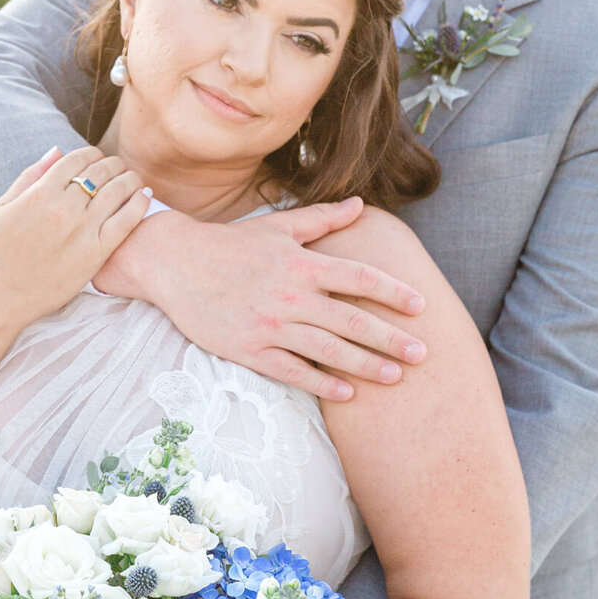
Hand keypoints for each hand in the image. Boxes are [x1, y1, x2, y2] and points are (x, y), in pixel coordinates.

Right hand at [0, 146, 148, 329]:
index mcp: (40, 193)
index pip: (77, 160)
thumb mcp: (5, 206)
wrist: (3, 294)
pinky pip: (126, 221)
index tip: (97, 158)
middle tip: (119, 167)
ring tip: (133, 179)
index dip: (91, 154)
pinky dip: (139, 204)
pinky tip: (144, 196)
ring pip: (117, 191)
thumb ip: (31, 175)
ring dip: (129, 179)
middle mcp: (64, 208)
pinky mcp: (96, 252)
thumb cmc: (0, 249)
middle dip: (113, 164)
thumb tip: (57, 150)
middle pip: (100, 172)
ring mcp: (82, 230)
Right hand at [95, 197, 425, 402]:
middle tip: (422, 354)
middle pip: (351, 319)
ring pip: (327, 349)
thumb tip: (360, 204)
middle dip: (390, 339)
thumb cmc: (230, 244)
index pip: (358, 277)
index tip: (420, 306)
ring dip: (364, 365)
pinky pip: (291, 370)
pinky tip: (346, 394)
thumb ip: (322, 219)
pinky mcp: (249, 349)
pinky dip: (320, 383)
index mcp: (301, 263)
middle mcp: (290, 295)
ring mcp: (270, 325)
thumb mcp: (277, 226)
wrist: (175, 263)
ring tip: (395, 377)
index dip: (393, 291)